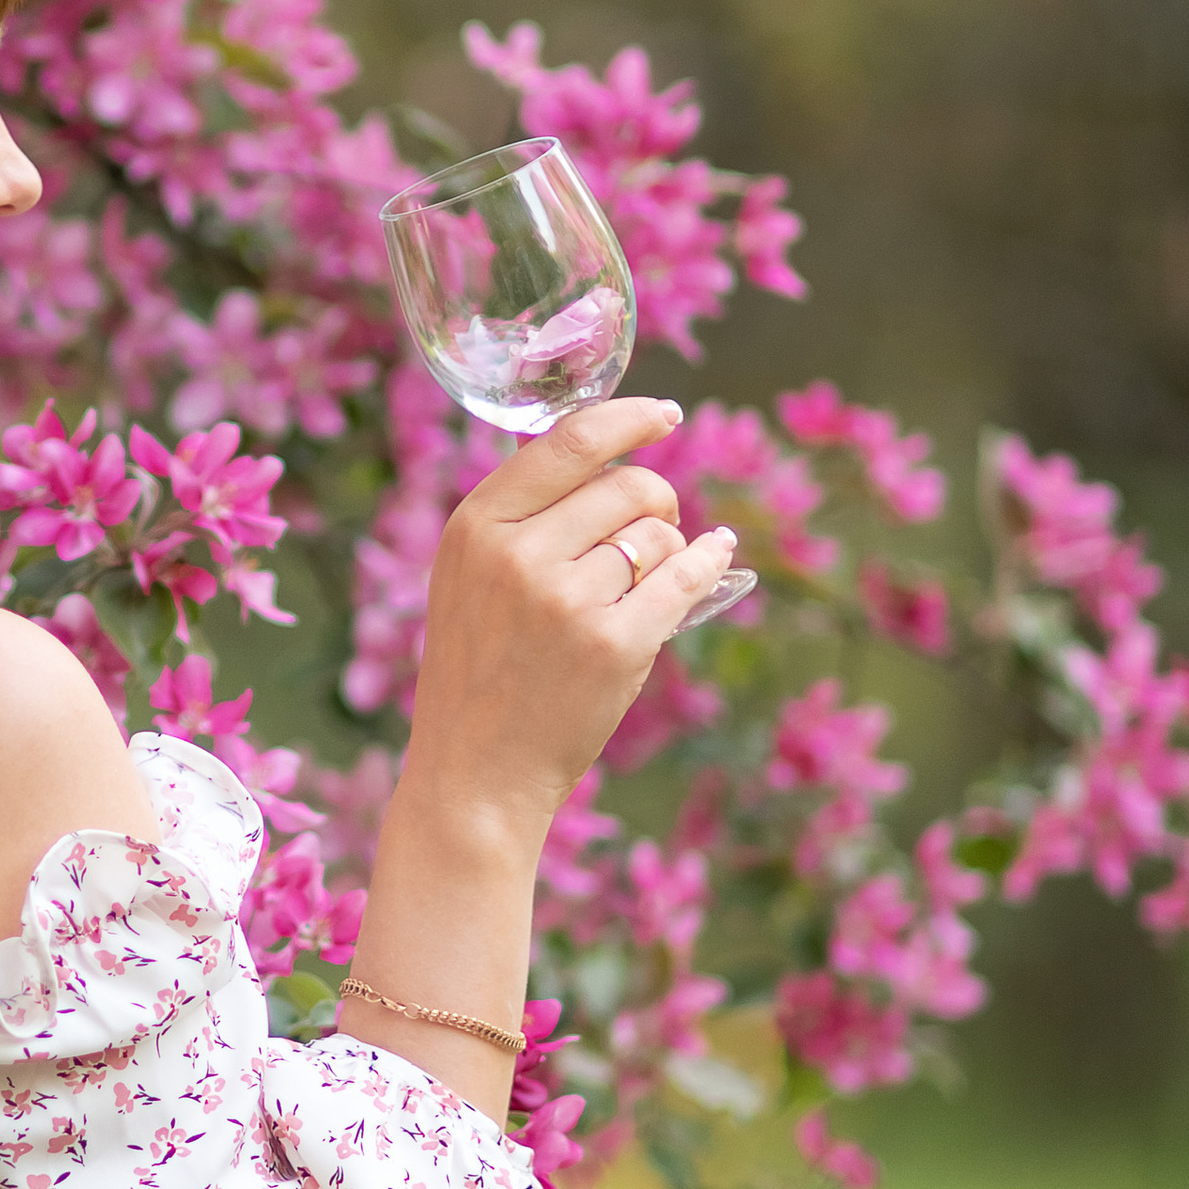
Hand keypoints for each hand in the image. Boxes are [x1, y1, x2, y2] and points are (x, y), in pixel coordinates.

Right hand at [404, 396, 737, 842]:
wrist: (474, 773)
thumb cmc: (480, 672)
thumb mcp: (468, 579)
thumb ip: (522, 520)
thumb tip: (619, 464)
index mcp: (475, 527)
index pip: (567, 442)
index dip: (627, 419)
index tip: (663, 415)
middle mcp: (515, 553)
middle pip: (628, 487)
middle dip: (656, 503)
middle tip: (654, 533)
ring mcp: (564, 599)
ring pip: (658, 536)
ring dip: (666, 555)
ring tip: (635, 592)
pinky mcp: (613, 645)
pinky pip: (685, 580)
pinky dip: (709, 565)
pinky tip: (720, 556)